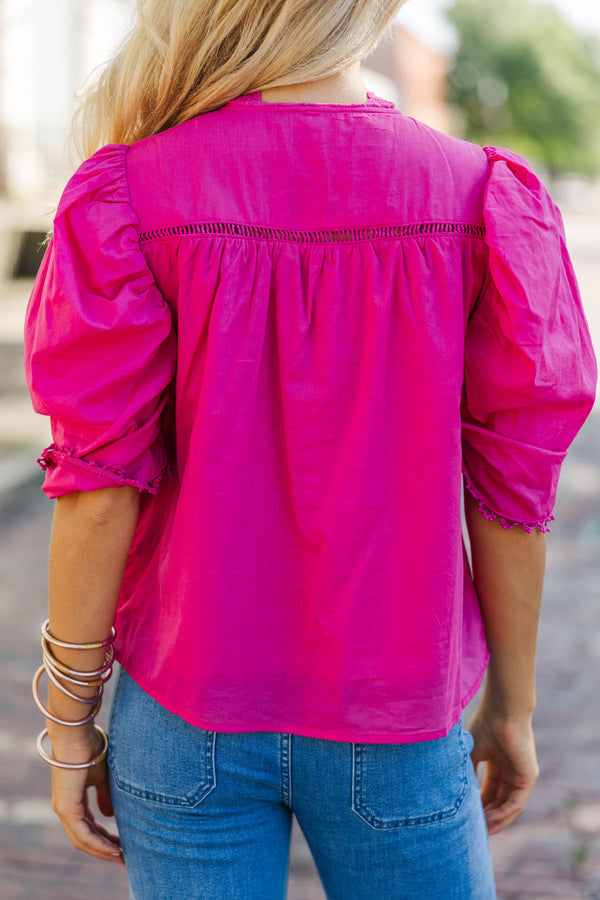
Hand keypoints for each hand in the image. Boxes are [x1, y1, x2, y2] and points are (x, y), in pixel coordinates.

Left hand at [47, 724, 124, 865]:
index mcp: (73, 798)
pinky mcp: (66, 808)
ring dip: (102, 850)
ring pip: (82, 840)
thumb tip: (109, 816)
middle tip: (124, 858)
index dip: (105, 837)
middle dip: (105, 849)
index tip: (123, 844)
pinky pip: (82, 834)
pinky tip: (113, 849)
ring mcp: (64, 809)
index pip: (88, 825)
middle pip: (85, 837)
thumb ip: (105, 796)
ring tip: (122, 857)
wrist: (78, 734)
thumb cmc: (92, 748)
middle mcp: (65, 807)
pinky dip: (98, 844)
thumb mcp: (103, 776)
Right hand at [467, 705, 539, 834]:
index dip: (478, 805)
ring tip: (481, 832)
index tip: (465, 818)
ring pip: (509, 806)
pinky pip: (516, 802)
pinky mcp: (528, 777)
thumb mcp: (471, 752)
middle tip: (472, 831)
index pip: (489, 791)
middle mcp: (511, 771)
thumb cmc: (486, 724)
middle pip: (499, 801)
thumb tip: (454, 791)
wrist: (503, 710)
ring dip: (496, 820)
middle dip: (486, 817)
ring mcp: (521, 775)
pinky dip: (504, 813)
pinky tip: (491, 820)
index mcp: (498, 763)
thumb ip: (468, 772)